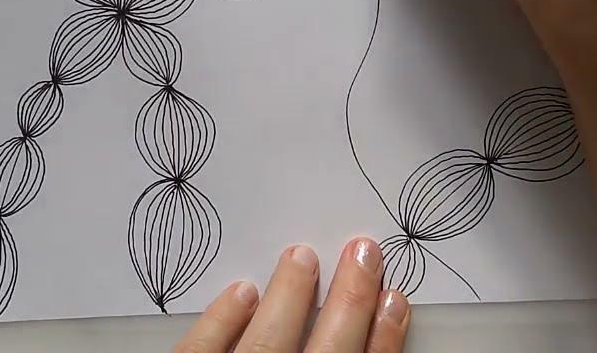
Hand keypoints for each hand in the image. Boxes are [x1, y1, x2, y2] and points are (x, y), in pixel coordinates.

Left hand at [174, 239, 409, 352]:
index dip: (383, 338)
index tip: (395, 301)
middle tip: (362, 253)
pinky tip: (240, 292)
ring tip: (301, 257)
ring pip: (265, 345)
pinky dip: (221, 321)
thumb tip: (359, 332)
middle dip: (349, 302)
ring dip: (288, 298)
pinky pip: (202, 351)